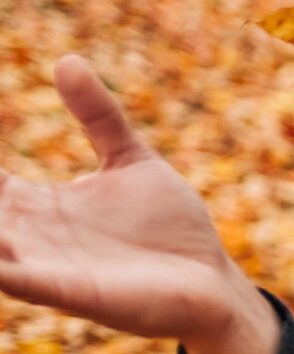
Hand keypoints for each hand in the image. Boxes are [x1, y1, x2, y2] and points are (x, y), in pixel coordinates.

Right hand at [0, 56, 277, 353]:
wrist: (213, 283)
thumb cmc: (170, 228)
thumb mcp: (130, 160)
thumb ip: (98, 116)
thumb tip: (66, 61)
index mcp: (34, 204)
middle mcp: (27, 235)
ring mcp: (45, 266)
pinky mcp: (73, 293)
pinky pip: (20, 281)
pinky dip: (0, 265)